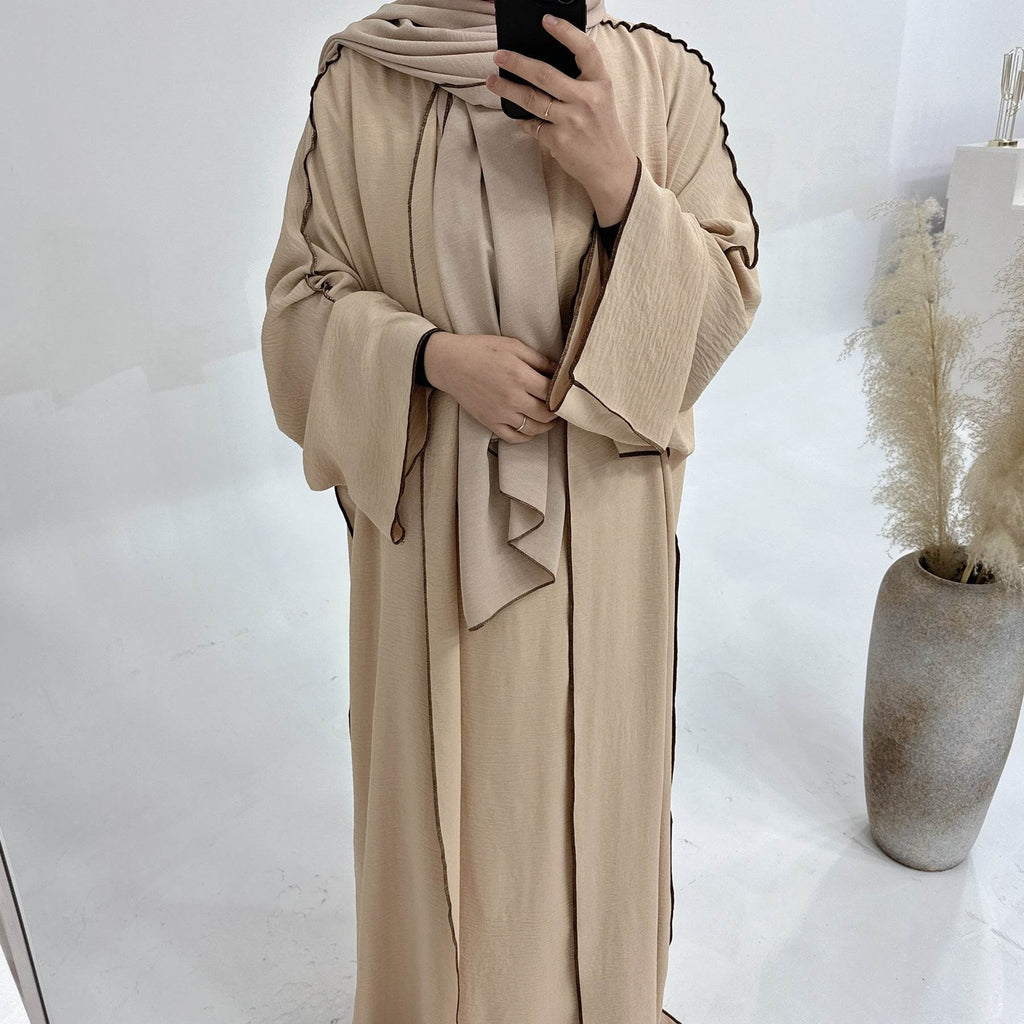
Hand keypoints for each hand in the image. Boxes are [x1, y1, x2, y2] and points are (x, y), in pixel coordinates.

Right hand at [424, 331, 560, 443]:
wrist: (450, 363)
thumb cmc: (482, 350)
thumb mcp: (514, 346)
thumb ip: (539, 359)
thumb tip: (559, 371)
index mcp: (520, 376)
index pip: (552, 393)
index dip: (562, 393)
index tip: (565, 392)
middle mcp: (512, 398)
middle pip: (546, 414)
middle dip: (557, 412)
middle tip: (561, 406)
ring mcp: (501, 413)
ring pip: (533, 429)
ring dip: (546, 426)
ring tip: (550, 419)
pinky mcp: (490, 422)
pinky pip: (514, 437)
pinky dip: (526, 436)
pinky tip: (531, 428)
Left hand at [485, 14, 638, 225]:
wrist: (610, 167)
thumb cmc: (602, 129)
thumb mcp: (600, 97)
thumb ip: (580, 80)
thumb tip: (542, 67)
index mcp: (599, 83)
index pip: (584, 50)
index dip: (565, 32)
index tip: (546, 21)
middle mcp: (586, 99)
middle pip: (545, 74)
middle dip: (518, 63)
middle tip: (500, 56)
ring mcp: (571, 121)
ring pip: (532, 99)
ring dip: (508, 89)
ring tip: (493, 81)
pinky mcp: (558, 141)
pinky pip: (531, 125)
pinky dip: (522, 121)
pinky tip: (519, 117)